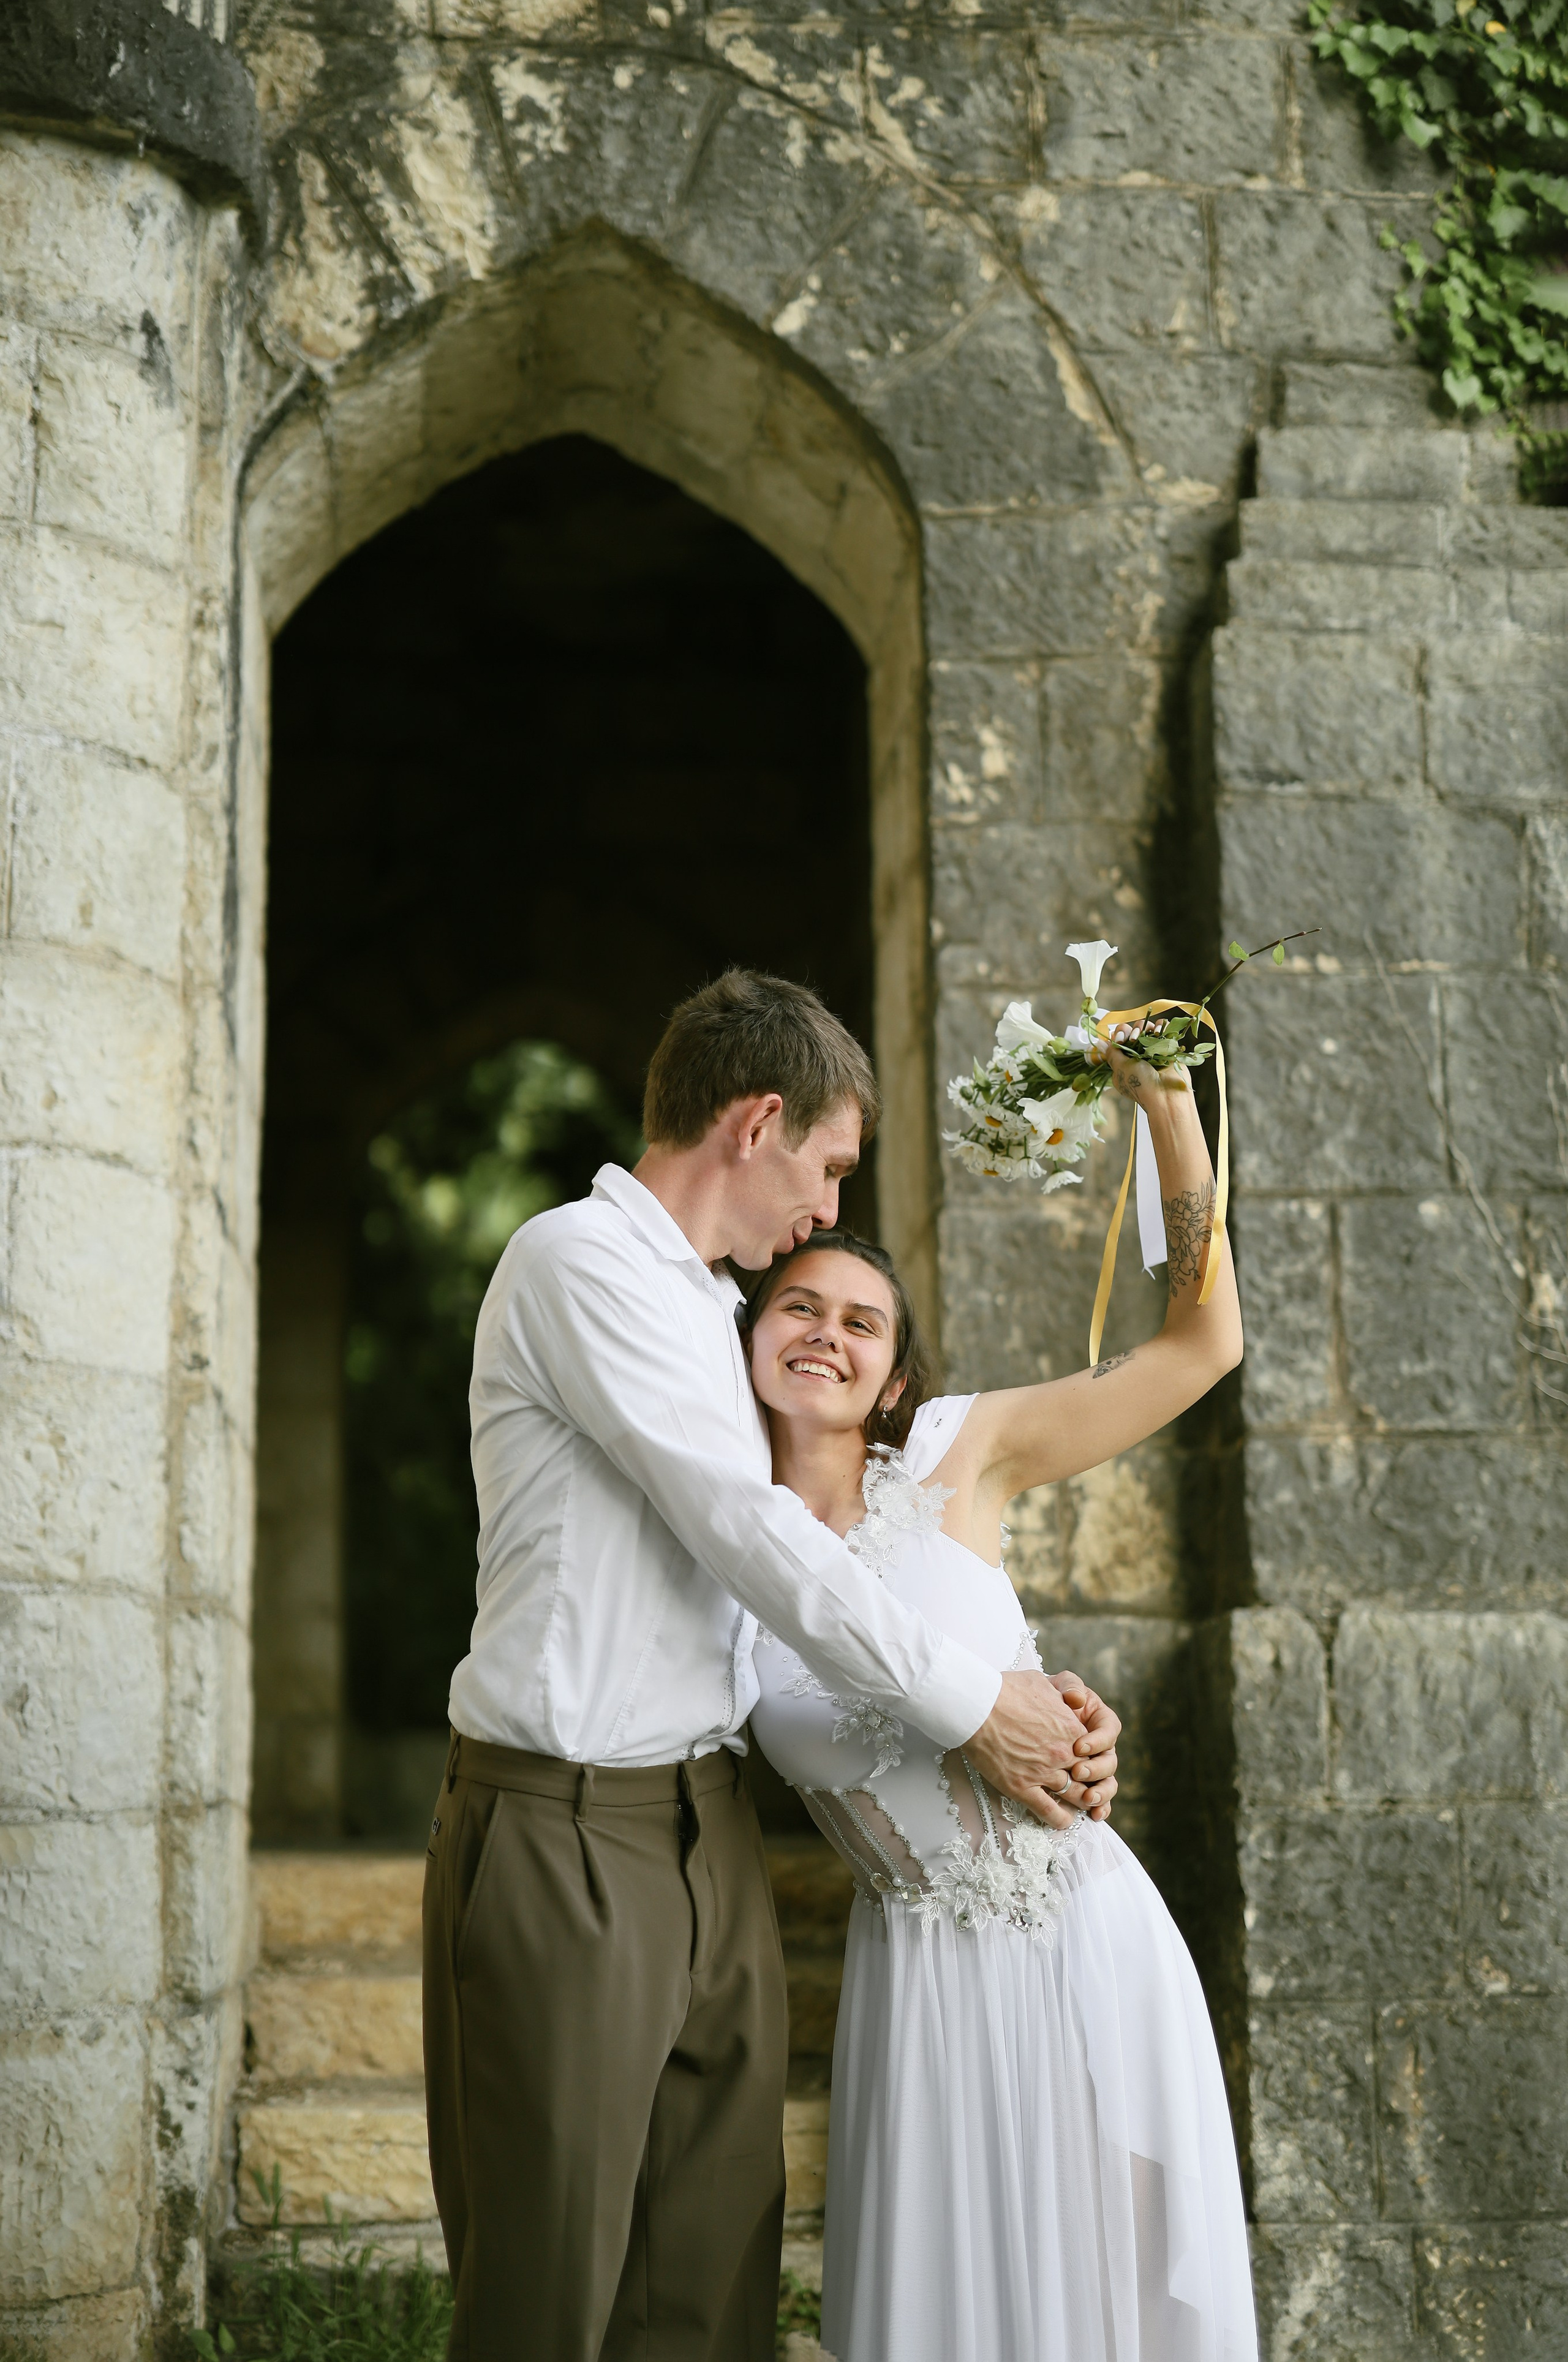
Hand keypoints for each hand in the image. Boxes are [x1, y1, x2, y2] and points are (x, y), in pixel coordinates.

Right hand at [963, 1670, 1087, 1829]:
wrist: (977, 1705)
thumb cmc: (1006, 1689)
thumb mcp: (1043, 1683)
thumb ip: (1063, 1692)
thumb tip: (1072, 1698)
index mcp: (1072, 1729)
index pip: (1094, 1751)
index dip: (1091, 1756)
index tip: (1084, 1759)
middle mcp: (1063, 1753)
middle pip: (1087, 1775)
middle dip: (1088, 1781)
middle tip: (1085, 1785)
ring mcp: (1043, 1773)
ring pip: (1073, 1795)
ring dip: (1079, 1801)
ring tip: (1078, 1804)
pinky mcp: (1022, 1787)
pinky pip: (1049, 1811)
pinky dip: (1060, 1819)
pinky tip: (1063, 1820)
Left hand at [1045, 1670, 1119, 1821]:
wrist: (1008, 1714)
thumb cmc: (1033, 1698)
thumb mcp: (1051, 1685)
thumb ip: (1069, 1686)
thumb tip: (1077, 1698)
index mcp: (1095, 1720)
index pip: (1110, 1729)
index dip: (1099, 1739)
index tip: (1079, 1745)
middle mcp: (1096, 1745)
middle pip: (1110, 1760)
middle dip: (1097, 1769)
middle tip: (1077, 1772)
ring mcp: (1089, 1765)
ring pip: (1107, 1782)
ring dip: (1102, 1792)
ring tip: (1089, 1799)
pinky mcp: (1079, 1784)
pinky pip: (1096, 1799)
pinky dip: (1100, 1808)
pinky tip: (1095, 1815)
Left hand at [1107, 1035, 1189, 1105]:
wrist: (1165, 1095)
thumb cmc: (1141, 1084)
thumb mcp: (1121, 1068)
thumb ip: (1112, 1053)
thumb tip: (1100, 1043)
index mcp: (1124, 1061)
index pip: (1119, 1039)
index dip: (1119, 1035)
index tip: (1122, 1039)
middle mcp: (1138, 1056)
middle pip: (1132, 1031)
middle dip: (1132, 1031)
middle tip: (1135, 1039)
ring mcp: (1153, 1051)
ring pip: (1147, 1029)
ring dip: (1146, 1027)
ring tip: (1150, 1035)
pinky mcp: (1167, 1048)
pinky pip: (1163, 1030)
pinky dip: (1161, 1026)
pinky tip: (1159, 1031)